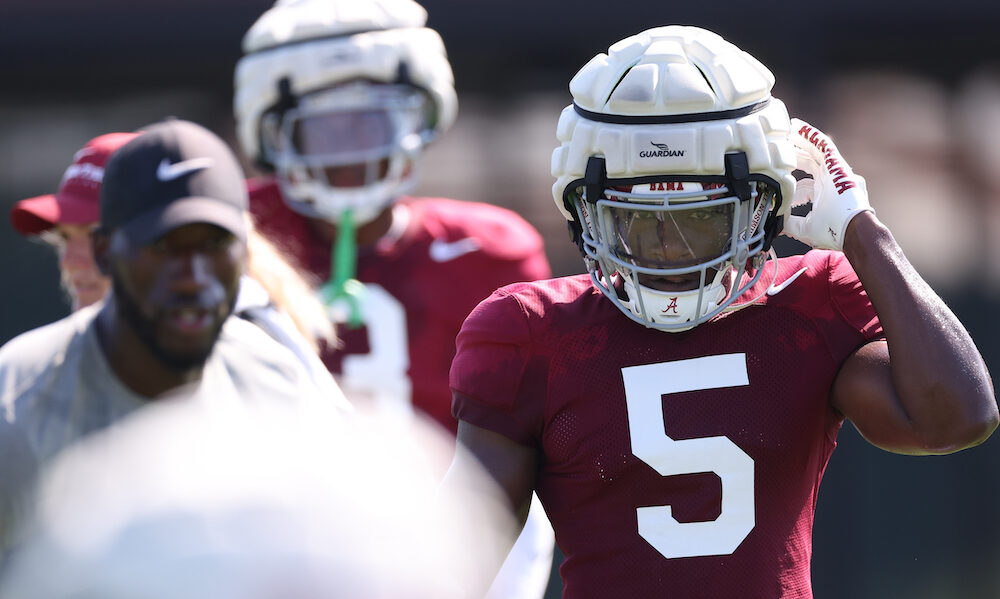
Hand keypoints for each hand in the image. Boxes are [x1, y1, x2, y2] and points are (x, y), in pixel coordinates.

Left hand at [783, 118, 873, 250]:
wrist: (853, 230)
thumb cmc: (834, 232)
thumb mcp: (806, 228)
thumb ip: (791, 224)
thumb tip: (778, 224)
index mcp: (824, 194)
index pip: (806, 181)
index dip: (792, 178)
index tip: (779, 174)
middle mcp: (830, 180)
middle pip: (811, 160)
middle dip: (797, 152)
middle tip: (782, 143)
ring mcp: (834, 171)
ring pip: (817, 149)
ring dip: (802, 138)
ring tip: (789, 128)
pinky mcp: (837, 165)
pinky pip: (824, 145)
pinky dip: (812, 136)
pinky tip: (799, 127)